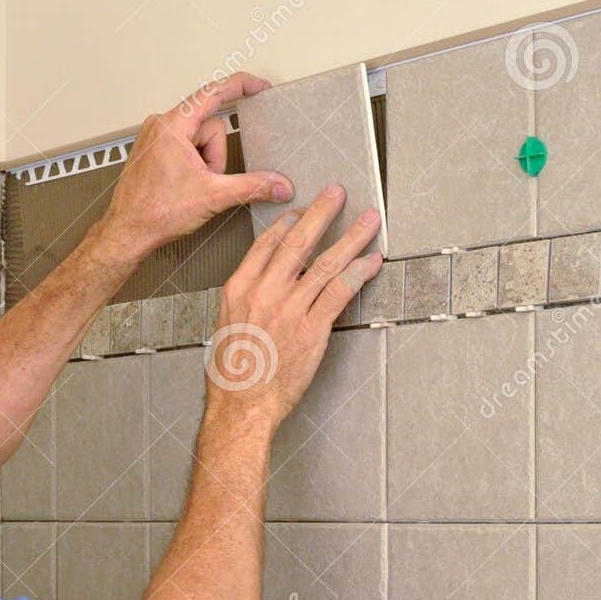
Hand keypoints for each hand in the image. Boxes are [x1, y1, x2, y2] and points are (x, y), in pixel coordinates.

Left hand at [98, 73, 292, 260]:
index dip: (241, 86)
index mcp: (173, 125)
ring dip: (204, 163)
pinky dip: (192, 164)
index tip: (258, 85)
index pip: (214, 93)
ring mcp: (154, 136)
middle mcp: (161, 124)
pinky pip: (184, 147)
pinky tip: (182, 184)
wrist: (128, 232)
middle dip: (215, 156)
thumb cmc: (154, 213)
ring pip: (198, 139)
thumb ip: (252, 187)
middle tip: (205, 180)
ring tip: (189, 185)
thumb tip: (279, 185)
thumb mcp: (213, 197)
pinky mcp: (152, 149)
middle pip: (210, 127)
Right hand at [203, 185, 381, 428]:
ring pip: (326, 263)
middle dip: (321, 213)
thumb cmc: (232, 376)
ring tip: (369, 220)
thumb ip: (247, 302)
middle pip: (298, 242)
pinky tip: (373, 260)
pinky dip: (360, 272)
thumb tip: (265, 289)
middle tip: (337, 193)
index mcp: (238, 289)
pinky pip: (341, 292)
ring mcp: (290, 309)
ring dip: (352, 237)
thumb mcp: (227, 327)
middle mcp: (264, 292)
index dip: (288, 223)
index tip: (302, 211)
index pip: (266, 244)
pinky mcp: (312, 329)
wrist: (240, 406)